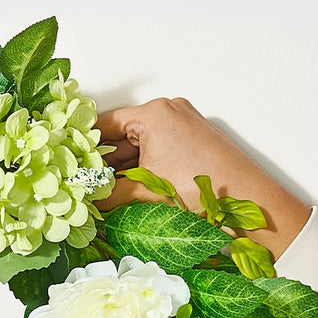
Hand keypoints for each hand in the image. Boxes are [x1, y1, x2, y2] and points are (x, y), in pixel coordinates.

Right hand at [95, 97, 311, 259]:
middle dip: (102, 164)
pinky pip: (156, 154)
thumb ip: (110, 197)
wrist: (249, 204)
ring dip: (121, 172)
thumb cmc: (202, 189)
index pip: (104, 123)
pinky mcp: (193, 144)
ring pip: (139, 148)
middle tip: (82, 187)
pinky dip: (141, 173)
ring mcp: (183, 127)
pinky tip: (127, 195)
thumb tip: (87, 203)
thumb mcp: (146, 194)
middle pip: (121, 136)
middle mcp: (169, 113)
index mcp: (155, 113)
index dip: (83, 145)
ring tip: (102, 197)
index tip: (67, 162)